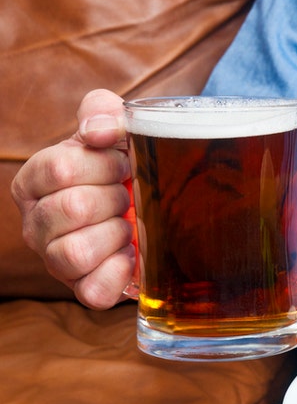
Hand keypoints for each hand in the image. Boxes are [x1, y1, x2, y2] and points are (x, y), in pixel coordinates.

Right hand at [10, 89, 135, 308]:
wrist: (155, 207)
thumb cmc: (125, 168)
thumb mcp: (115, 130)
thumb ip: (103, 112)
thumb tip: (98, 130)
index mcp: (34, 181)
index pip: (59, 168)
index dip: (104, 164)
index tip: (124, 164)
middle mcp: (35, 223)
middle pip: (72, 208)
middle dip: (114, 197)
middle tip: (128, 196)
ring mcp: (55, 260)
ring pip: (75, 252)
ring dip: (116, 233)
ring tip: (128, 224)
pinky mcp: (84, 289)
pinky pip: (92, 291)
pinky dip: (119, 272)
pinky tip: (132, 253)